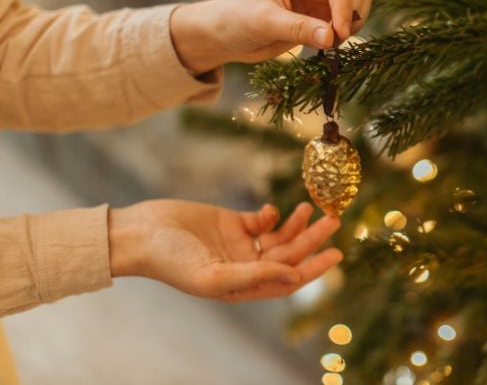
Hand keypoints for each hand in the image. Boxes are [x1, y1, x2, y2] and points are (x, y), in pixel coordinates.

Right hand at [109, 200, 342, 302]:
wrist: (140, 233)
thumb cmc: (171, 260)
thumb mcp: (214, 275)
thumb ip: (255, 276)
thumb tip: (294, 277)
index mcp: (242, 287)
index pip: (287, 280)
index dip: (313, 269)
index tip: (336, 254)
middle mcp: (245, 267)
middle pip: (288, 254)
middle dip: (312, 239)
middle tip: (334, 221)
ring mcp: (239, 245)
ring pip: (279, 236)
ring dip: (296, 224)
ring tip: (310, 208)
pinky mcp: (231, 222)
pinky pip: (261, 221)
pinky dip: (271, 215)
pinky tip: (270, 210)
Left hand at [170, 0, 374, 73]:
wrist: (225, 35)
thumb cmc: (236, 21)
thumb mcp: (264, 23)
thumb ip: (298, 29)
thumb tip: (332, 37)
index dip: (343, 4)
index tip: (340, 34)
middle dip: (353, 9)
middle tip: (339, 38)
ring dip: (356, 17)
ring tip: (335, 40)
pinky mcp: (325, 9)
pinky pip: (352, 12)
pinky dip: (350, 26)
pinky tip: (331, 41)